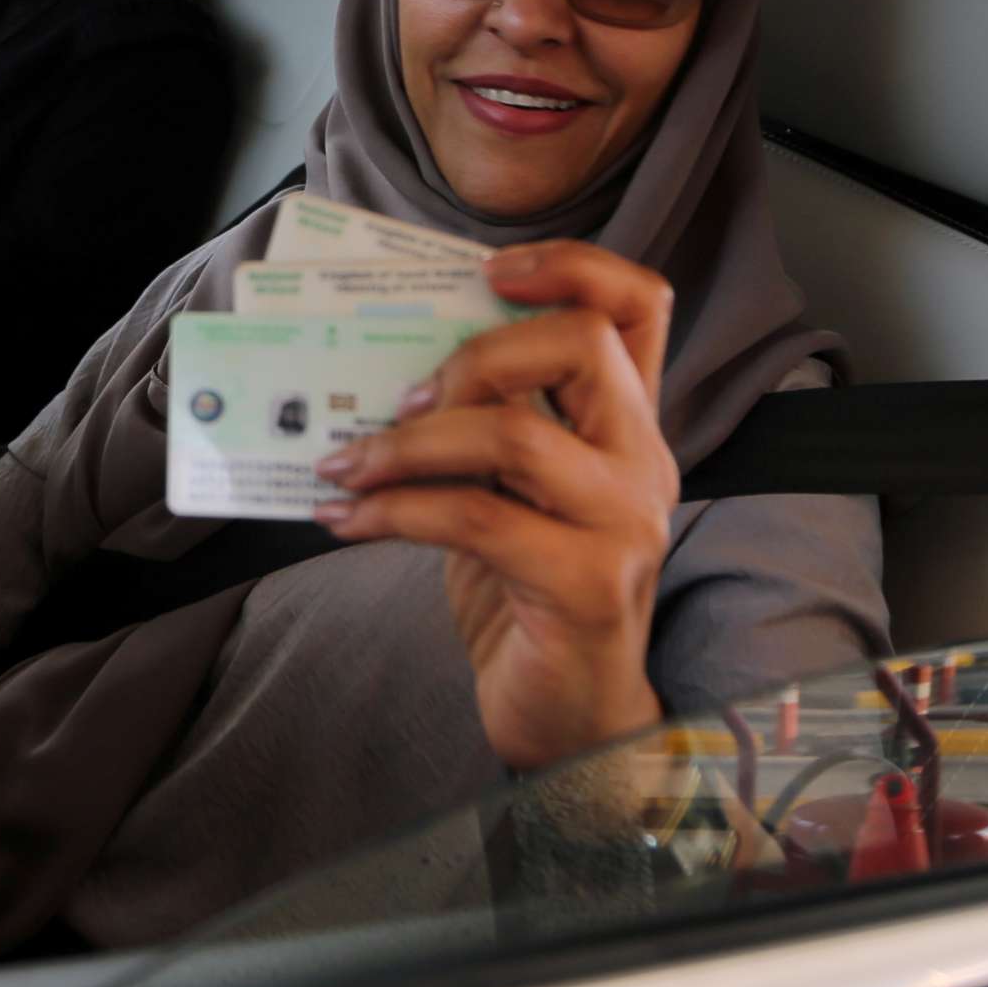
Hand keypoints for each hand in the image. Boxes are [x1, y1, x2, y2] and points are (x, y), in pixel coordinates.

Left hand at [312, 239, 676, 768]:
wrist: (571, 721)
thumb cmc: (531, 597)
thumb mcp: (513, 492)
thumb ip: (488, 427)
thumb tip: (387, 371)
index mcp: (629, 424)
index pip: (641, 305)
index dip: (572, 265)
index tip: (488, 270)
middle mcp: (643, 460)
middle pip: (582, 342)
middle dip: (475, 352)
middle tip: (402, 396)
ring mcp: (624, 522)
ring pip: (514, 432)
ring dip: (407, 441)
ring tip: (344, 465)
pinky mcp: (586, 585)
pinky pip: (475, 519)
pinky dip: (394, 511)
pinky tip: (347, 519)